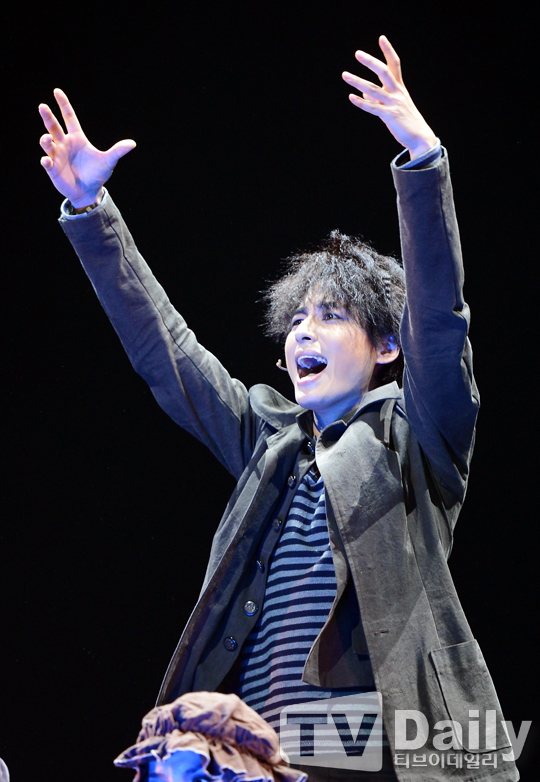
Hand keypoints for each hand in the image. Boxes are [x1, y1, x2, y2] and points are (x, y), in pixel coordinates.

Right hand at [39, 89, 135, 207]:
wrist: (90, 192)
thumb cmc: (97, 174)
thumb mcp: (108, 162)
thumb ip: (118, 151)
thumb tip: (133, 143)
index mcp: (77, 138)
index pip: (69, 117)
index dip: (63, 104)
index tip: (57, 91)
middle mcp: (65, 144)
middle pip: (54, 126)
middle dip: (48, 116)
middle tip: (43, 106)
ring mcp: (57, 155)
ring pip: (47, 143)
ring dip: (45, 140)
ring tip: (48, 138)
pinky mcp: (53, 168)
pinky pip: (46, 162)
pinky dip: (46, 160)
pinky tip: (48, 160)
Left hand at [342, 36, 436, 159]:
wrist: (419, 137)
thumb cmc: (405, 121)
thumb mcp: (392, 106)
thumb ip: (378, 98)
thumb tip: (363, 93)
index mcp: (399, 88)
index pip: (394, 64)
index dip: (388, 50)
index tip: (381, 38)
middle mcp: (397, 92)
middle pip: (384, 72)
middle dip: (370, 61)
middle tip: (357, 53)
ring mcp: (394, 104)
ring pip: (373, 89)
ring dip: (357, 81)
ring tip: (345, 75)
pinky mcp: (390, 116)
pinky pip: (373, 107)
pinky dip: (361, 102)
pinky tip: (351, 97)